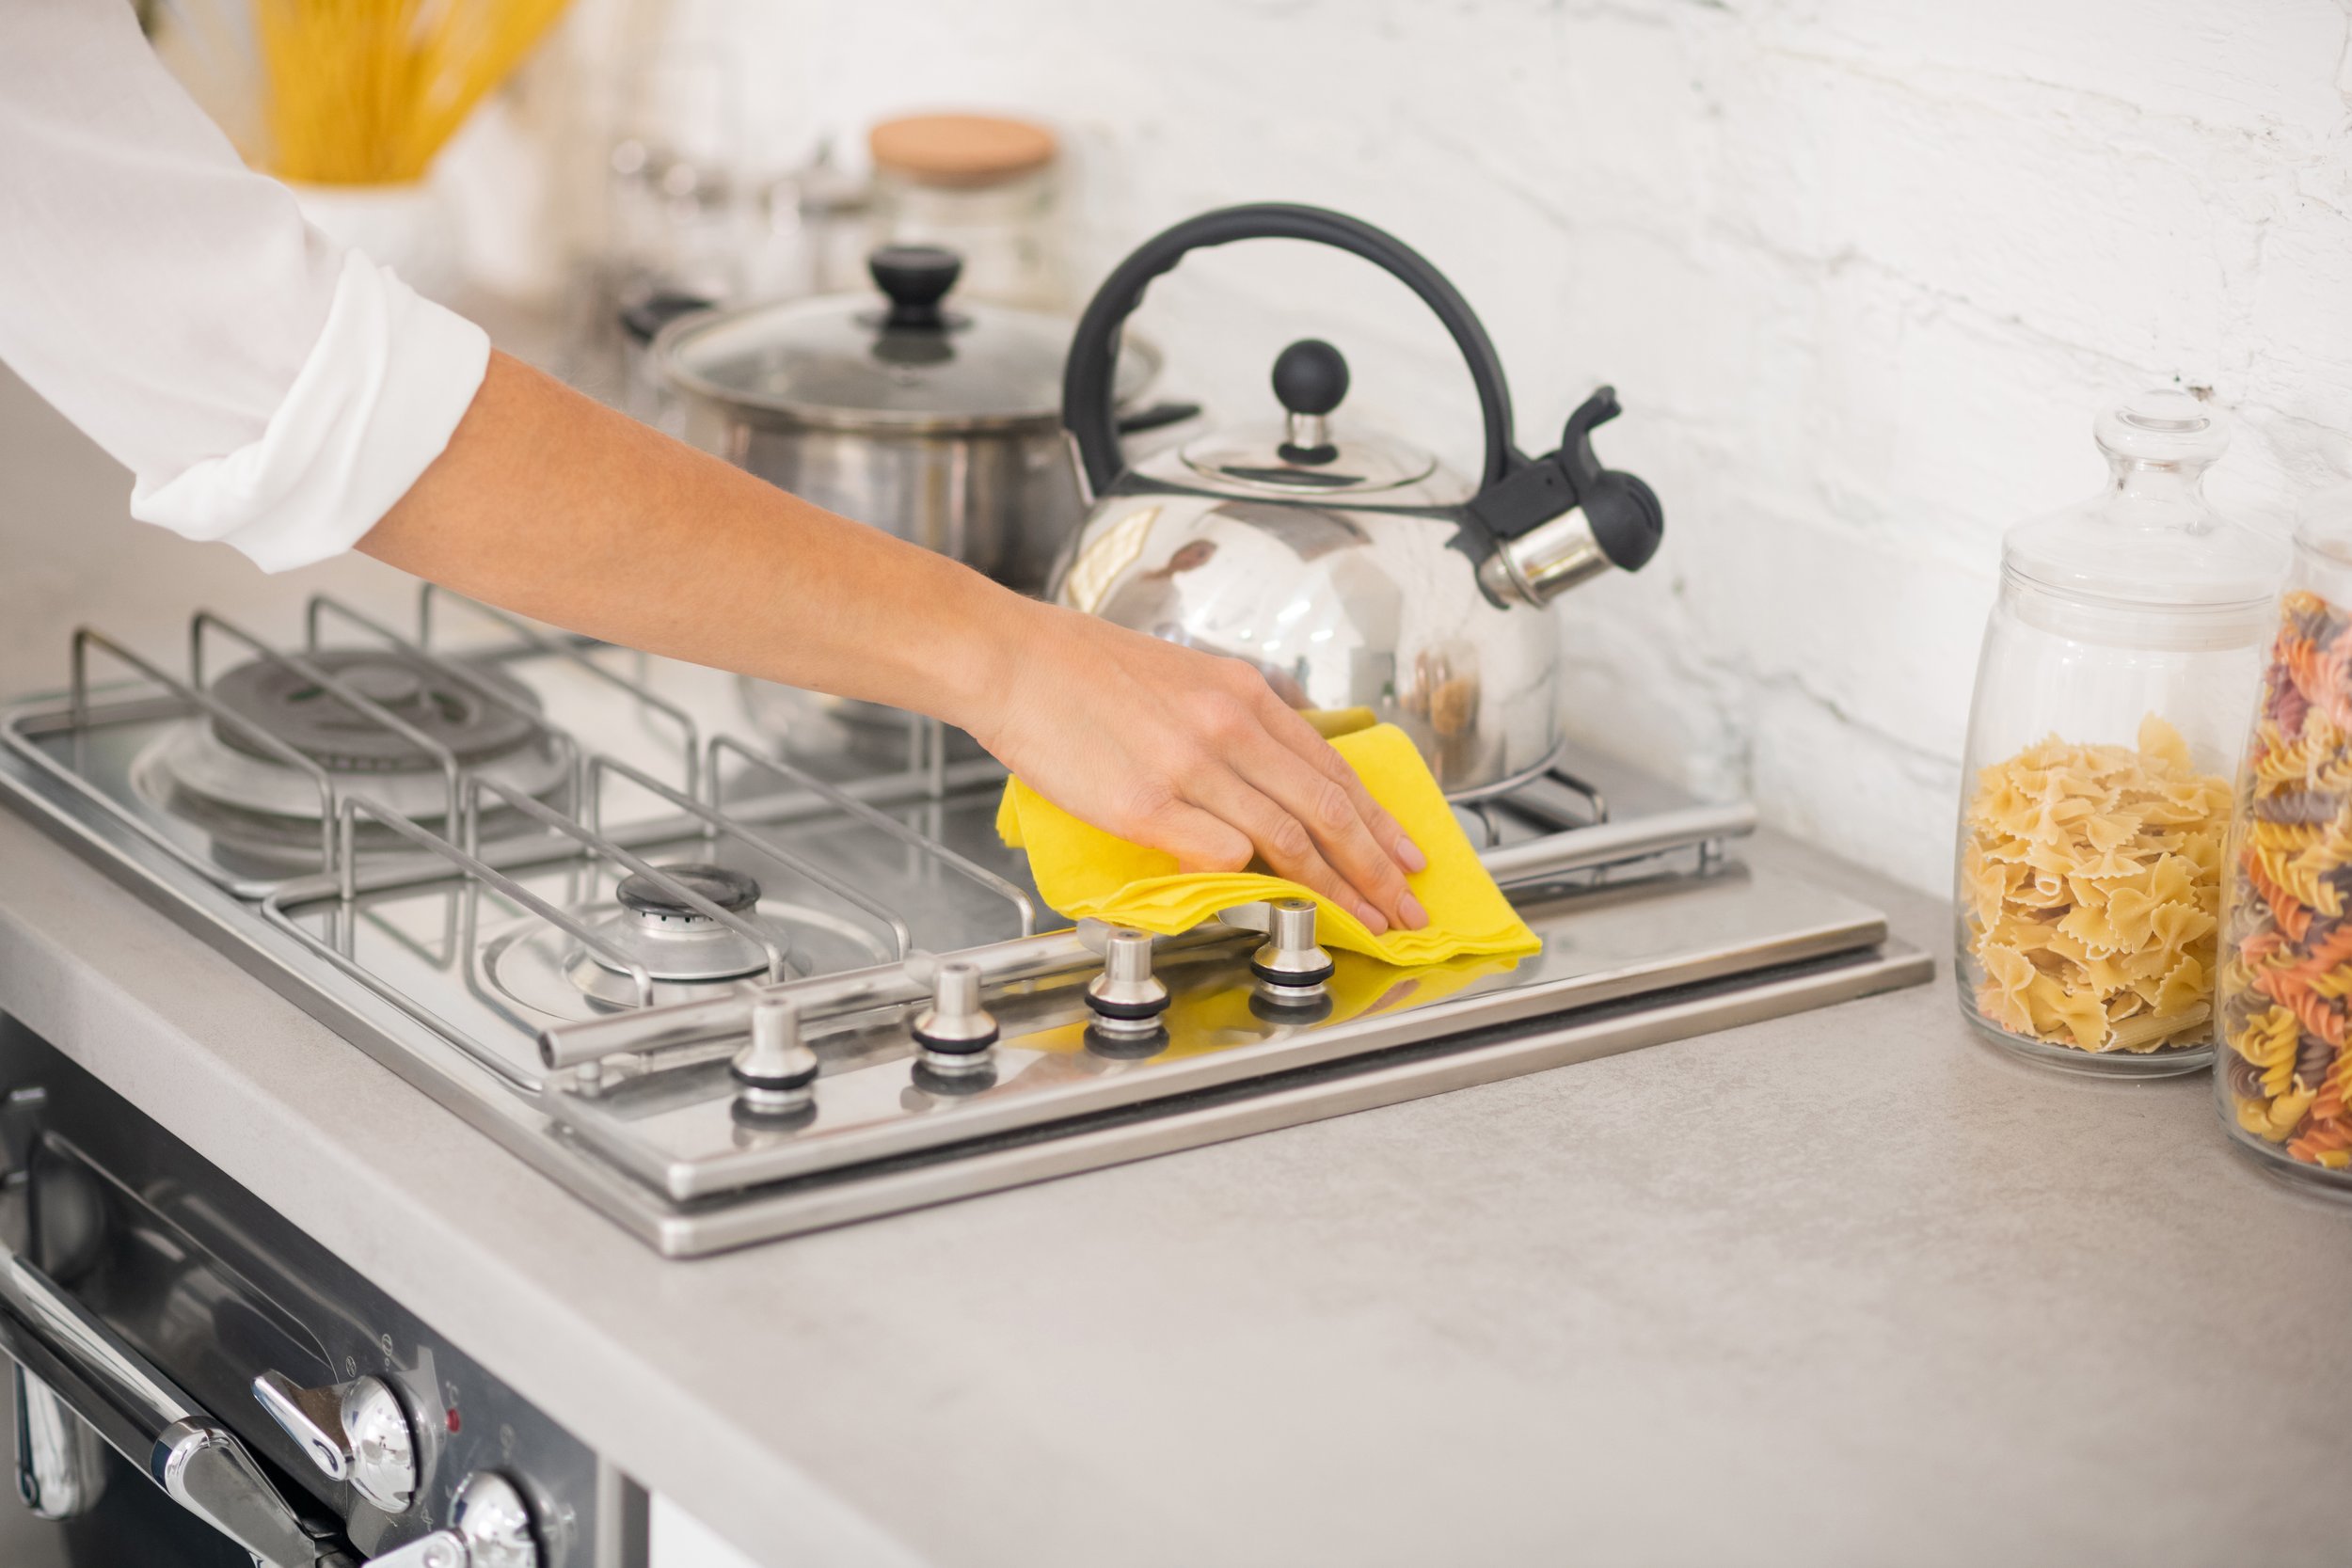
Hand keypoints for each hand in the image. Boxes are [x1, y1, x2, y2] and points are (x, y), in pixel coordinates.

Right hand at [966, 602, 1429, 932]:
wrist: (1011, 658)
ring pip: (1290, 839)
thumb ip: (1232, 718)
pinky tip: (1276, 909)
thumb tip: (1269, 768)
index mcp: (1243, 693)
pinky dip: (1255, 884)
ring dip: (1338, 891)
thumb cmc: (1080, 668)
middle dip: (1378, 869)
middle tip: (1409, 909)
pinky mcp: (1145, 804)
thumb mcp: (1181, 674)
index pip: (1333, 770)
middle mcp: (1230, 726)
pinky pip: (1222, 853)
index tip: (1407, 857)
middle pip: (1328, 811)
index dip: (1379, 822)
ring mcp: (1191, 767)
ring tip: (1365, 923)